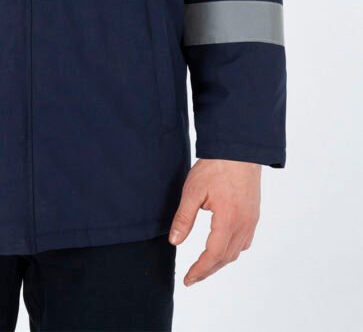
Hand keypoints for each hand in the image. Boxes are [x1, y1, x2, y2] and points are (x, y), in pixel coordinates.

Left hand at [168, 158, 260, 285]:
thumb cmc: (215, 166)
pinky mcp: (253, 213)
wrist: (239, 149)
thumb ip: (184, 218)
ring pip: (237, 251)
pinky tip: (222, 247)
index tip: (187, 280)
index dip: (199, 270)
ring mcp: (251, 220)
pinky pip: (244, 240)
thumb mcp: (193, 191)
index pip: (213, 255)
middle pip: (226, 257)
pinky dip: (232, 249)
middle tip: (192, 277)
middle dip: (208, 270)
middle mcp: (243, 224)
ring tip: (204, 266)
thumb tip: (174, 241)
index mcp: (228, 221)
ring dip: (220, 261)